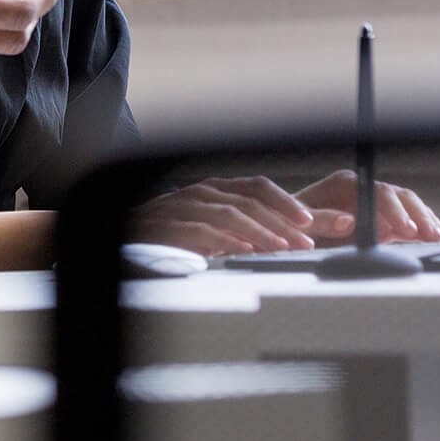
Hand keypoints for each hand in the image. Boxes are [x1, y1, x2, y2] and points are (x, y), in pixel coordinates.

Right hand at [133, 176, 348, 257]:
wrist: (123, 236)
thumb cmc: (172, 233)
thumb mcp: (214, 228)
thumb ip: (248, 231)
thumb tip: (293, 241)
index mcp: (216, 189)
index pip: (258, 187)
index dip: (288, 202)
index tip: (316, 220)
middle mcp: (202, 192)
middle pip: (251, 200)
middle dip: (286, 220)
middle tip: (312, 240)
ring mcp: (184, 207)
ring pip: (231, 212)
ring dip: (262, 231)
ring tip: (285, 248)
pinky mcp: (167, 226)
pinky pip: (202, 230)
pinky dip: (227, 241)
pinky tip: (246, 252)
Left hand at [295, 169, 439, 244]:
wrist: (290, 230)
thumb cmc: (291, 224)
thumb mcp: (299, 222)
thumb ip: (323, 221)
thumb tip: (349, 220)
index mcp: (345, 184)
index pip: (377, 192)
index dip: (395, 211)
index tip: (406, 230)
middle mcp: (366, 191)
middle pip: (401, 198)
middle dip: (419, 217)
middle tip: (432, 237)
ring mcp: (379, 206)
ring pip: (412, 209)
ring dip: (429, 223)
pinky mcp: (387, 223)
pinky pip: (414, 223)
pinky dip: (435, 227)